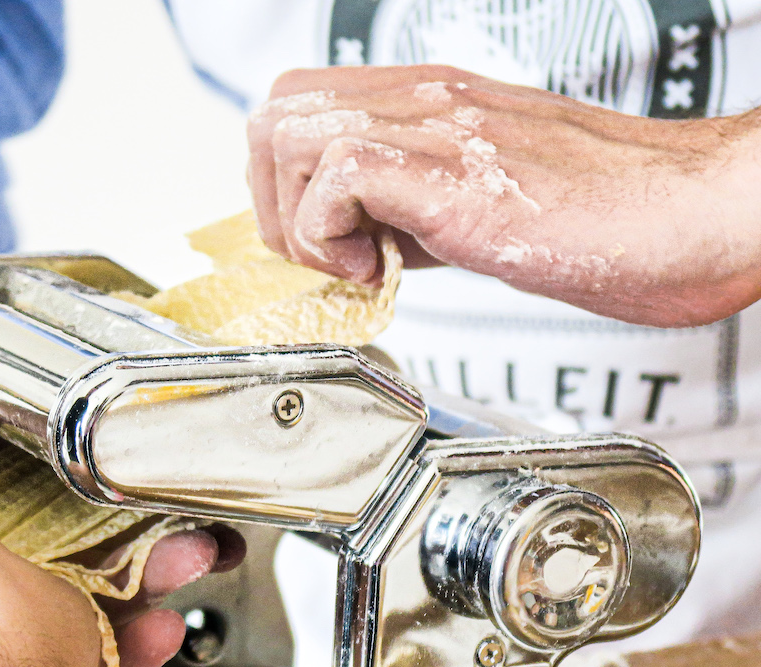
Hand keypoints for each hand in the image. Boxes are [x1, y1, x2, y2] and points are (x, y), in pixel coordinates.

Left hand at [247, 65, 760, 325]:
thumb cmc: (610, 217)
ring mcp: (436, 126)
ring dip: (299, 218)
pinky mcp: (452, 170)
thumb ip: (413, 213)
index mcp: (429, 103)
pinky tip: (378, 267)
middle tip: (324, 253)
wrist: (693, 215)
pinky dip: (331, 234)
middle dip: (273, 196)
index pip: (304, 106)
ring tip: (355, 262)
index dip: (284, 180)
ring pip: (291, 132)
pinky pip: (336, 176)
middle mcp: (424, 100)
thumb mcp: (481, 207)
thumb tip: (357, 244)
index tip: (317, 240)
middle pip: (277, 109)